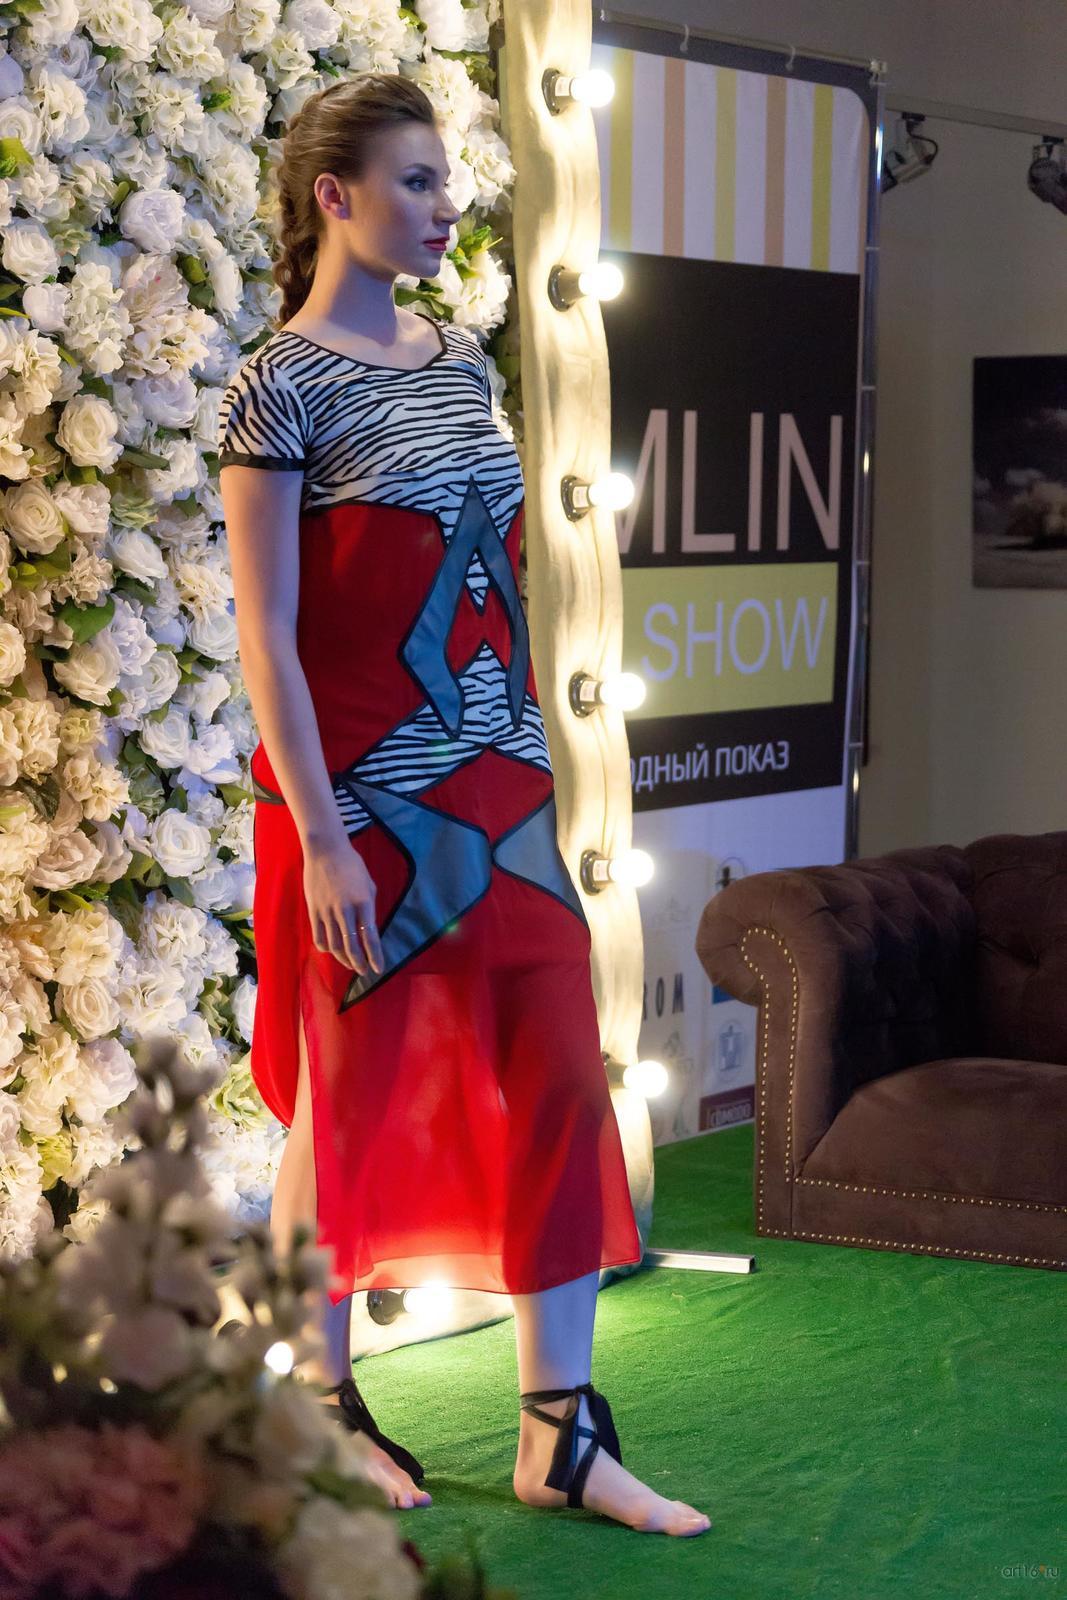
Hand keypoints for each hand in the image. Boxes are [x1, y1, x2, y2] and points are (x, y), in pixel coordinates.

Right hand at [302, 838, 383, 976]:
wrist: (325, 850)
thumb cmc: (351, 864)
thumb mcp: (368, 883)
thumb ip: (369, 907)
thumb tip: (368, 927)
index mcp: (363, 902)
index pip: (371, 937)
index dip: (375, 956)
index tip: (378, 968)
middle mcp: (345, 910)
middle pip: (352, 946)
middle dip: (359, 963)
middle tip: (364, 972)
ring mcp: (327, 911)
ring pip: (334, 945)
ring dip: (344, 959)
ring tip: (351, 964)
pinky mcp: (313, 910)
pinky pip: (319, 937)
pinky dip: (326, 948)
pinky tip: (333, 951)